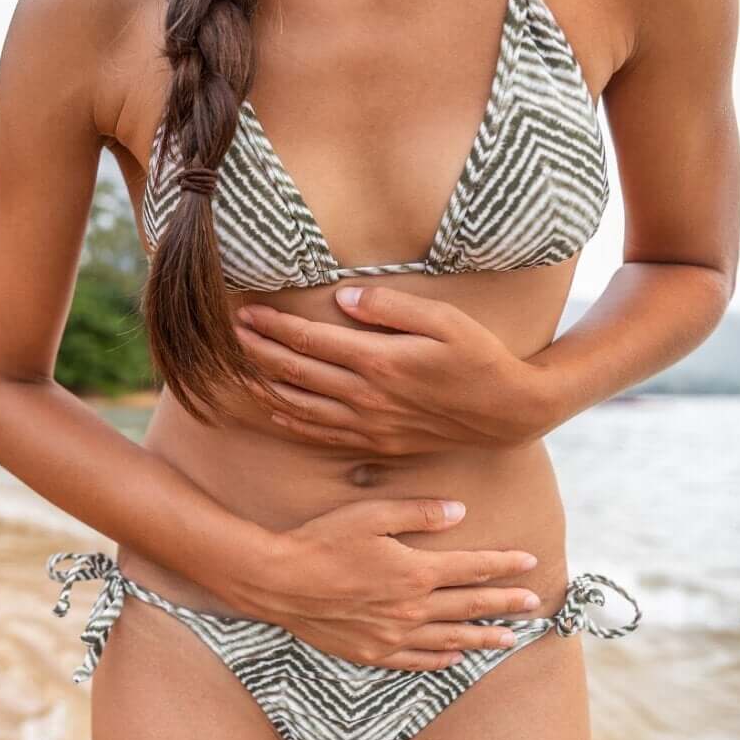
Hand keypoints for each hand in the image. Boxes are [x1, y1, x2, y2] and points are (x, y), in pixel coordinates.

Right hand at [221, 497, 540, 669]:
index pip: (472, 567)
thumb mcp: (370, 514)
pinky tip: (454, 657)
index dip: (504, 563)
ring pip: (451, 637)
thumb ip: (418, 513)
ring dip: (483, 637)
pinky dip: (441, 659)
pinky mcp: (372, 651)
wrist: (278, 580)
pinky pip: (417, 660)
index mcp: (415, 570)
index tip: (529, 561)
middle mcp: (411, 607)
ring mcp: (393, 634)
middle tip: (533, 604)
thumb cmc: (322, 540)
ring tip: (510, 640)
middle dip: (505, 603)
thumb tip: (460, 511)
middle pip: (469, 604)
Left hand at [234, 285, 561, 454]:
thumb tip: (342, 297)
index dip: (273, 326)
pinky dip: (289, 418)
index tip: (246, 312)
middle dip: (257, 351)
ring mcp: (368, 424)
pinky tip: (272, 405)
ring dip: (265, 385)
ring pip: (300, 406)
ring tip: (238, 367)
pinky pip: (319, 433)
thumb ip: (390, 307)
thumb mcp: (444, 319)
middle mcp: (366, 397)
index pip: (310, 340)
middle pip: (295, 372)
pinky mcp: (375, 442)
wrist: (508, 412)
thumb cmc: (479, 357)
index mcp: (379, 361)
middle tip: (230, 333)